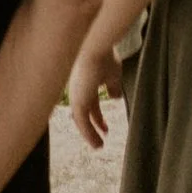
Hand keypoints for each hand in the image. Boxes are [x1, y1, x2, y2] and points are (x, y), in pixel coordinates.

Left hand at [69, 34, 126, 150]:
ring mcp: (75, 95)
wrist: (95, 46)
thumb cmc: (104, 55)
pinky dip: (88, 134)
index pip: (90, 102)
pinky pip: (81, 123)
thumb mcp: (113, 75)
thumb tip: (115, 97)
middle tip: (102, 136)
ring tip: (99, 146)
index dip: (97, 116)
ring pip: (81, 120)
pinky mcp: (76, 101)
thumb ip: (113, 87)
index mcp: (86, 82)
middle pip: (84, 112)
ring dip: (90, 134)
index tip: (105, 127)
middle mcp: (78, 89)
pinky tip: (97, 144)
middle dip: (93, 125)